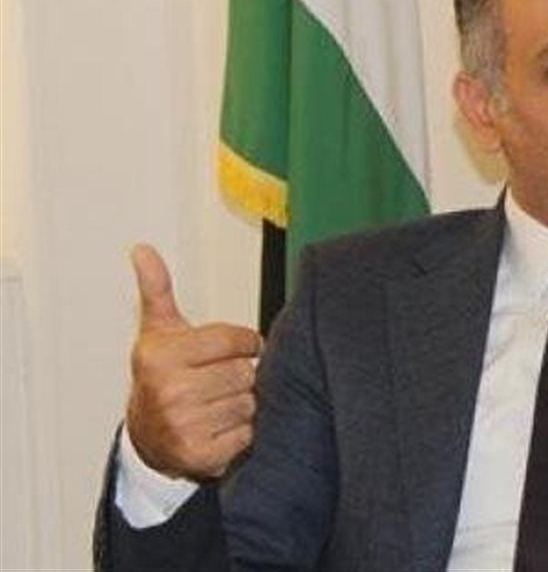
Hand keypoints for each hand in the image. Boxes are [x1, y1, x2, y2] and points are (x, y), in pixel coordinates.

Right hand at [125, 244, 261, 479]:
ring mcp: (184, 425)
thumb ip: (157, 289)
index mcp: (162, 356)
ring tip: (215, 403)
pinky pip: (247, 433)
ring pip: (249, 402)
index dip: (244, 343)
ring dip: (240, 403)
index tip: (232, 350)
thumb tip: (142, 249)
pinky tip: (218, 427)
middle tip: (216, 381)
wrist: (146, 437)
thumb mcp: (159, 330)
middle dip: (238, 374)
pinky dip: (240, 432)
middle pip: (245, 372)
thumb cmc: (161, 376)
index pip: (236, 340)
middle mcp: (170, 391)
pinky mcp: (200, 455)